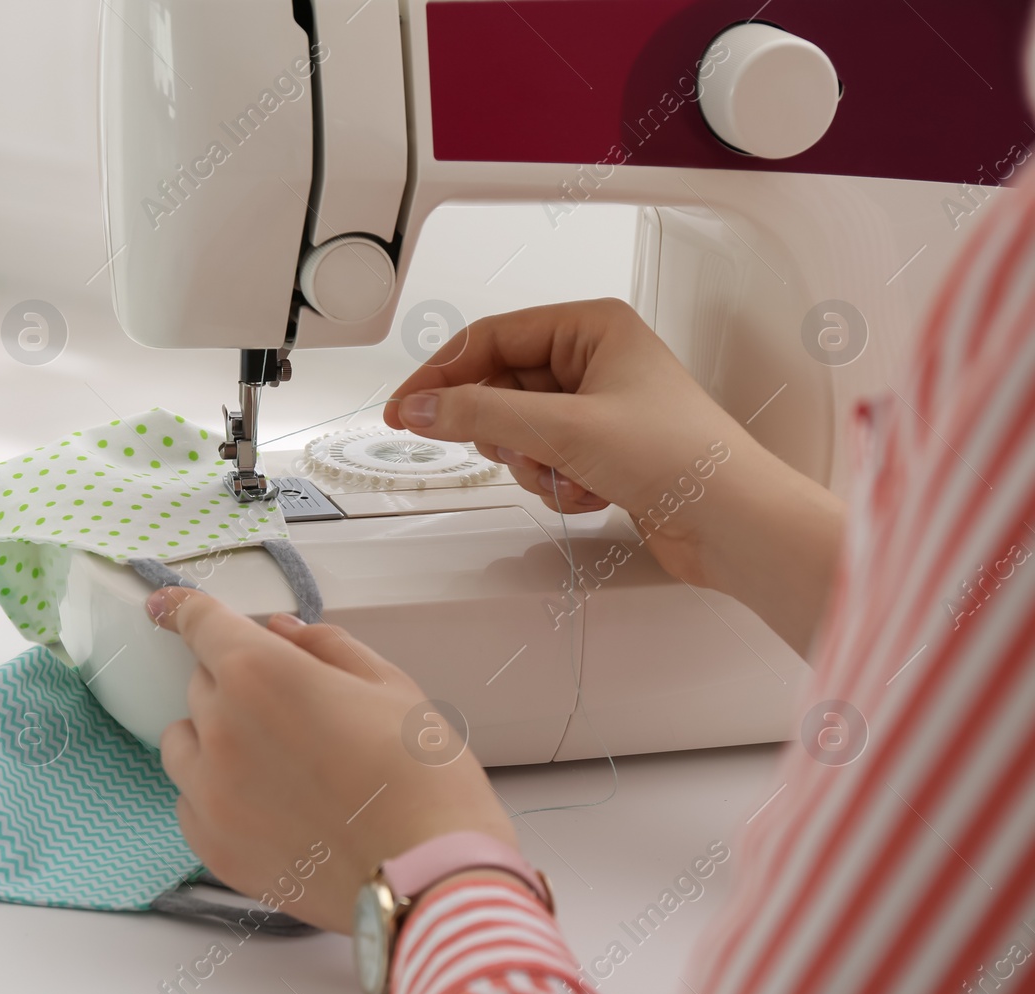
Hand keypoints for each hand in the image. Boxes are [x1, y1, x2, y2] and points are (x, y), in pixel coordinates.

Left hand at [146, 586, 514, 934]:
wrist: (430, 876)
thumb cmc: (422, 778)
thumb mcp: (389, 686)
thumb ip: (327, 647)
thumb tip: (284, 632)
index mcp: (259, 673)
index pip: (199, 623)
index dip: (184, 608)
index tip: (168, 605)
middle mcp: (220, 728)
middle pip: (201, 684)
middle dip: (237, 684)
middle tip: (293, 709)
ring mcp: (210, 793)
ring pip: (184, 743)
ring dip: (215, 737)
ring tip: (275, 761)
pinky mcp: (213, 847)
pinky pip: (190, 802)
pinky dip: (215, 793)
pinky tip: (269, 805)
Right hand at [385, 298, 843, 654]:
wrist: (735, 522)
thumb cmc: (682, 456)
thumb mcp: (564, 428)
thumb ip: (480, 414)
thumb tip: (421, 407)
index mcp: (592, 326)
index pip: (490, 338)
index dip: (441, 375)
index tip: (404, 410)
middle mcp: (595, 360)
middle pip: (500, 388)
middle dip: (504, 432)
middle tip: (516, 450)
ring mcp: (598, 408)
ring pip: (518, 431)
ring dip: (533, 465)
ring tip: (570, 475)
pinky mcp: (603, 451)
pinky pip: (544, 461)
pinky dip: (557, 484)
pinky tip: (593, 494)